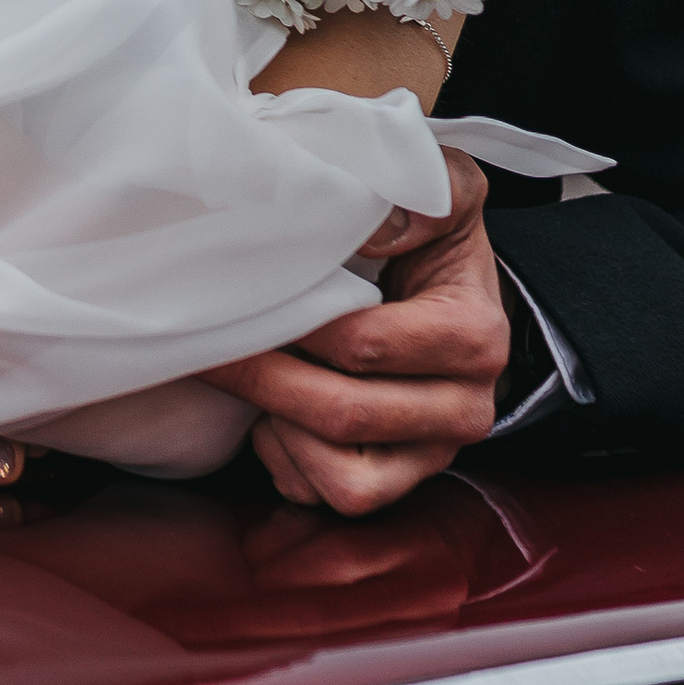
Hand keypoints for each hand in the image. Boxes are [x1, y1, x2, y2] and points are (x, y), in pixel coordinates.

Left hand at [215, 156, 506, 515]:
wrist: (448, 299)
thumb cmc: (431, 244)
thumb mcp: (447, 194)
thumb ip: (432, 188)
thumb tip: (384, 223)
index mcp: (474, 340)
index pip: (364, 345)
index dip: (294, 324)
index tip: (243, 295)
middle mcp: (464, 410)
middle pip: (342, 414)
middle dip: (262, 378)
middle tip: (209, 340)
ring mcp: (430, 456)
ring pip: (341, 478)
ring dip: (280, 429)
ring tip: (257, 377)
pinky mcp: (397, 484)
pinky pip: (326, 496)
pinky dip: (286, 461)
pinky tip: (276, 413)